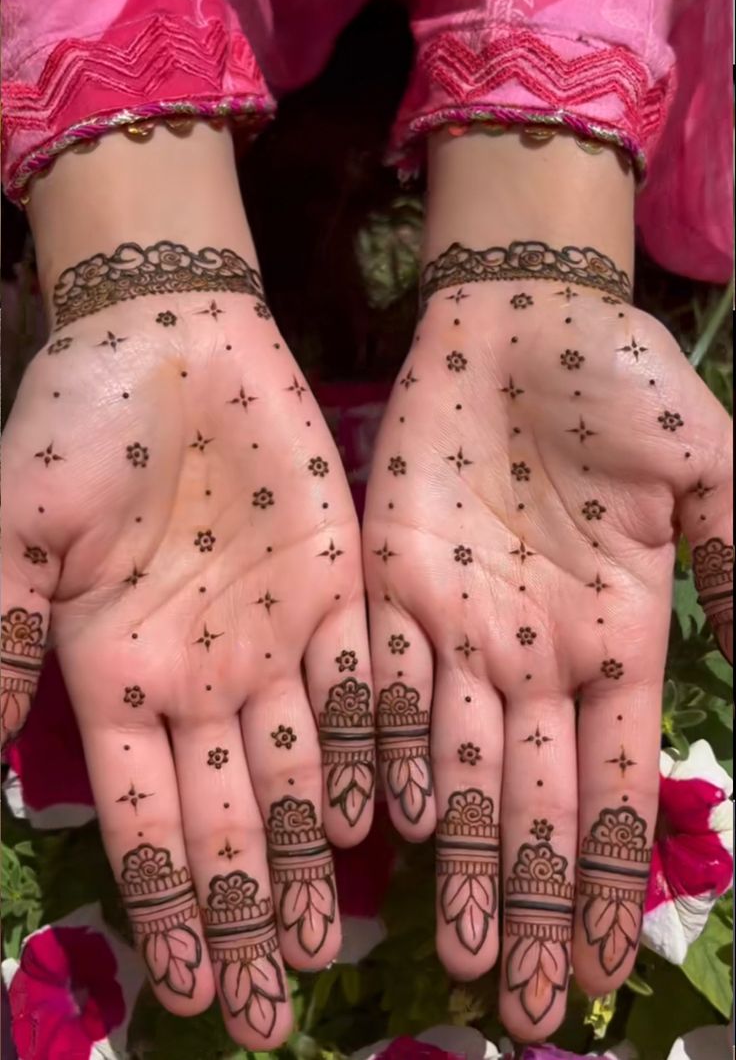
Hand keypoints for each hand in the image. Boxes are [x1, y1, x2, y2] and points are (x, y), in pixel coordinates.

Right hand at [1, 250, 373, 1047]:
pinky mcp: (338, 583)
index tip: (196, 994)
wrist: (168, 335)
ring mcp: (274, 633)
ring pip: (301, 768)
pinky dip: (372, 746)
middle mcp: (201, 672)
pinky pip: (362, 681)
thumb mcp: (18, 532)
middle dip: (249, 911)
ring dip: (314, 854)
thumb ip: (0, 637)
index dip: (170, 905)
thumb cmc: (80, 423)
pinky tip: (387, 814)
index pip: (146, 817)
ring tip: (333, 941)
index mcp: (117, 671)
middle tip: (279, 1014)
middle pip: (229, 816)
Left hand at [363, 264, 731, 1039]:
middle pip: (532, 799)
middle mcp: (534, 649)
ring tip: (452, 951)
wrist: (522, 316)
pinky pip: (387, 683)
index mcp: (615, 633)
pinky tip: (390, 824)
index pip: (613, 780)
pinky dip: (389, 751)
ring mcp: (460, 621)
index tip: (603, 962)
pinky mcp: (390, 581)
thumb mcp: (708, 473)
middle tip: (515, 1002)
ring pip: (457, 763)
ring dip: (459, 856)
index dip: (609, 871)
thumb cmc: (620, 384)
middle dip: (528, 899)